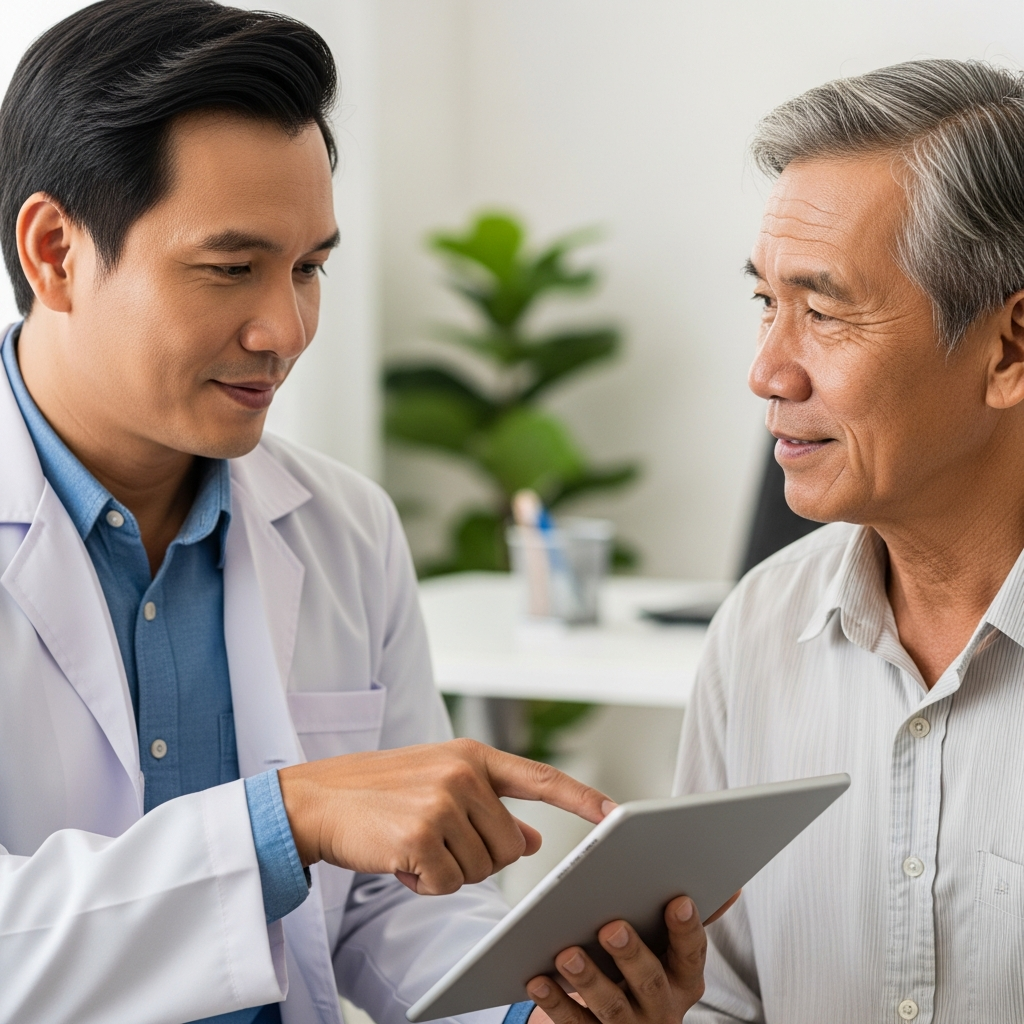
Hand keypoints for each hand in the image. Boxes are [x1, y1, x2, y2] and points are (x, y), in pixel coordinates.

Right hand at [278, 738, 614, 894]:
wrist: (317, 799)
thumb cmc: (380, 794)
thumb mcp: (440, 786)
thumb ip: (490, 807)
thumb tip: (534, 839)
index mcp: (473, 756)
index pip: (541, 778)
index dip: (582, 799)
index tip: (618, 815)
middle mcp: (463, 773)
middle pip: (510, 846)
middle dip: (478, 856)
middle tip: (435, 838)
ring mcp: (442, 802)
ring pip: (482, 870)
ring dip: (447, 870)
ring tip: (412, 843)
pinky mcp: (420, 836)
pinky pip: (448, 884)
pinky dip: (425, 884)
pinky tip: (400, 860)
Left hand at [525, 893, 740, 1023]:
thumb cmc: (649, 973)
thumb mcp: (673, 951)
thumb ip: (691, 919)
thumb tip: (731, 887)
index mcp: (684, 978)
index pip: (692, 953)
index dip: (686, 928)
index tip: (678, 900)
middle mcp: (662, 1007)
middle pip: (650, 982)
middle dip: (631, 955)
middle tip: (611, 927)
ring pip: (611, 1006)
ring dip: (588, 979)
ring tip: (567, 954)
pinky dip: (556, 1002)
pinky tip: (538, 980)